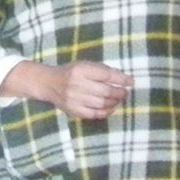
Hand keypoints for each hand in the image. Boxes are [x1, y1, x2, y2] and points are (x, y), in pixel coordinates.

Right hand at [4, 60, 131, 120]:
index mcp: (81, 69)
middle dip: (119, 93)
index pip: (106, 75)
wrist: (48, 83)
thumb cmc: (71, 72)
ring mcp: (75, 99)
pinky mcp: (73, 110)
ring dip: (114, 102)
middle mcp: (77, 84)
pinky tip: (111, 108)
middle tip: (125, 93)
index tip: (131, 82)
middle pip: (105, 91)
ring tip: (119, 100)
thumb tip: (123, 80)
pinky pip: (94, 114)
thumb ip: (101, 71)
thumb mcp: (84, 65)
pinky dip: (106, 112)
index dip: (121, 79)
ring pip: (102, 103)